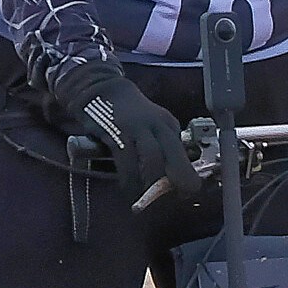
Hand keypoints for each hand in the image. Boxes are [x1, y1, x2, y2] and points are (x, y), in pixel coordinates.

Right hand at [49, 62, 190, 203]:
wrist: (99, 88)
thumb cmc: (127, 114)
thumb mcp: (151, 125)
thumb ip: (161, 145)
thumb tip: (171, 177)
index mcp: (168, 124)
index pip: (184, 152)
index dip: (188, 174)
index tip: (188, 191)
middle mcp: (156, 125)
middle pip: (173, 157)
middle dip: (177, 180)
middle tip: (174, 199)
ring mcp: (136, 127)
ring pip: (151, 160)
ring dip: (151, 184)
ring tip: (148, 199)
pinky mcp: (116, 132)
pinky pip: (126, 160)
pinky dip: (130, 178)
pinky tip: (129, 188)